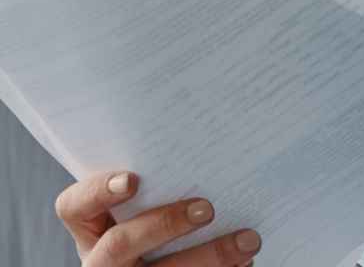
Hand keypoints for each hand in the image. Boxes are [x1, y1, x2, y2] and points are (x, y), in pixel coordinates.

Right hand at [55, 171, 261, 265]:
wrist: (164, 260)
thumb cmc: (159, 222)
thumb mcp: (145, 208)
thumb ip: (160, 187)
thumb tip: (210, 149)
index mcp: (93, 229)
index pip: (74, 208)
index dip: (97, 192)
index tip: (133, 179)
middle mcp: (102, 261)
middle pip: (120, 244)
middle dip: (164, 225)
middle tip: (207, 208)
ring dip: (210, 256)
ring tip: (248, 241)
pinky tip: (246, 261)